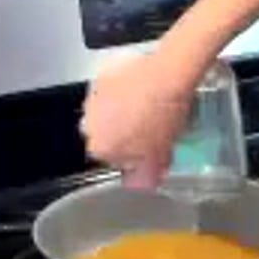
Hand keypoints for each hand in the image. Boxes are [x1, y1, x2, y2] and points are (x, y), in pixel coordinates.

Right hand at [81, 49, 200, 188]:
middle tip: (149, 128)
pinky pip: (110, 90)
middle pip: (105, 135)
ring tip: (146, 107)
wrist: (168, 75)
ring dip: (120, 112)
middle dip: (122, 134)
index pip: (112, 160)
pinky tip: (142, 90)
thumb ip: (147, 174)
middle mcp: (90, 123)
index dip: (132, 156)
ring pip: (105, 112)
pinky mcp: (102, 75)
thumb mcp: (161, 153)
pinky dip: (121, 92)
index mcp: (101, 147)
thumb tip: (142, 184)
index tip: (147, 150)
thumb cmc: (164, 116)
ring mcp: (94, 97)